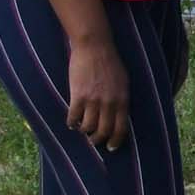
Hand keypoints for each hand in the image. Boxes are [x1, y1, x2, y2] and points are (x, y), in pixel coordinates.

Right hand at [63, 34, 132, 152]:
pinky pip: (73, 117)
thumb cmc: (110, 63)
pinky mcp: (78, 95)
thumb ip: (121, 98)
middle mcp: (109, 103)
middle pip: (104, 131)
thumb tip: (119, 115)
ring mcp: (93, 100)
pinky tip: (71, 123)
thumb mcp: (123, 81)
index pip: (121, 128)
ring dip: (84, 131)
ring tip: (82, 129)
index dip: (116, 140)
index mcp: (123, 99)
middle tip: (94, 141)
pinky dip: (71, 123)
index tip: (111, 147)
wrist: (95, 47)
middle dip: (98, 140)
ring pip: (87, 127)